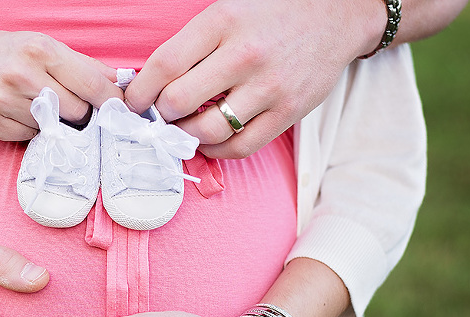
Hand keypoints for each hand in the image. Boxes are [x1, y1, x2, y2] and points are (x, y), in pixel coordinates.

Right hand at [0, 30, 124, 163]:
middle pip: (77, 112)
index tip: (118, 108)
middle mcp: (20, 74)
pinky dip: (29, 130)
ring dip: (52, 123)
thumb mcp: (40, 45)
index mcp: (39, 49)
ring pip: (52, 128)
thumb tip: (118, 84)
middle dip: (79, 112)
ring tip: (36, 106)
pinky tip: (17, 114)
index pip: (93, 85)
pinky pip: (28, 138)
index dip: (111, 101)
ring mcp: (2, 101)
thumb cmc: (3, 54)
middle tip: (70, 106)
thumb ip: (81, 65)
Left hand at [124, 0, 386, 157]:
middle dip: (160, 116)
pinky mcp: (289, 111)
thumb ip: (191, 44)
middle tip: (159, 117)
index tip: (132, 104)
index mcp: (222, 21)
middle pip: (179, 102)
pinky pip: (240, 147)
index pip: (164, 65)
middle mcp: (244, 54)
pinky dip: (216, 150)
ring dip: (185, 137)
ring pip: (207, 130)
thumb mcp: (227, 11)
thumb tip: (148, 84)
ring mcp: (269, 86)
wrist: (338, 13)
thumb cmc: (272, 13)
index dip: (139, 92)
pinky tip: (209, 141)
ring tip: (182, 130)